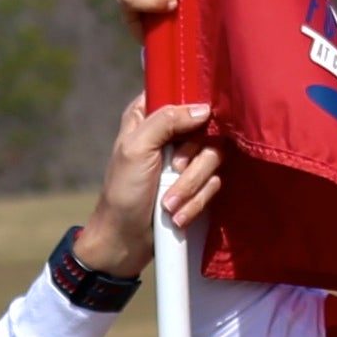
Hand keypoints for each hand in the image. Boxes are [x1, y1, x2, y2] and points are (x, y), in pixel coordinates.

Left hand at [70, 92, 216, 279]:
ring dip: (191, 188)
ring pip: (213, 160)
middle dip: (192, 161)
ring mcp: (184, 160)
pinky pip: (213, 185)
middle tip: (173, 172)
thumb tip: (204, 109)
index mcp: (148, 116)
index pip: (181, 95)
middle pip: (206, 130)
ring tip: (168, 205)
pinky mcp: (195, 184)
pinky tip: (177, 216)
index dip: (192, 110)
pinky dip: (195, 203)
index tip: (190, 129)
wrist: (125, 241)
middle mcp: (169, 133)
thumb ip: (167, 121)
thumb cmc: (123, 192)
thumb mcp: (137, 149)